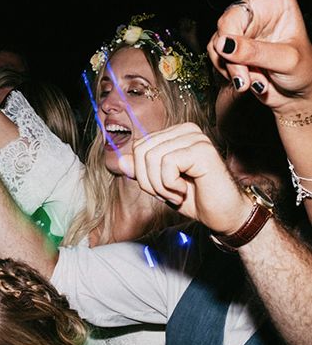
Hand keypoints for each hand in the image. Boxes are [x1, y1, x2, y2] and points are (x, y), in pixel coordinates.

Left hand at [132, 123, 249, 234]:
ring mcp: (195, 138)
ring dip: (159, 185)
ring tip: (178, 193)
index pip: (139, 146)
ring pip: (151, 157)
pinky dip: (170, 185)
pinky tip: (185, 191)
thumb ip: (141, 171)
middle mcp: (186, 130)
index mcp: (175, 134)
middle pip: (141, 150)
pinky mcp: (202, 150)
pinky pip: (167, 164)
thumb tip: (121, 161)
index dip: (141, 173)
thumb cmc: (195, 198)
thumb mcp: (159, 185)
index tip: (161, 188)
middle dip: (147, 180)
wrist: (223, 215)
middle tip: (168, 193)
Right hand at [194, 0, 311, 111]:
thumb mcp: (286, 59)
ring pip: (218, 42)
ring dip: (230, 65)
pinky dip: (228, 72)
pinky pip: (216, 57)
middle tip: (245, 72)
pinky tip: (246, 79)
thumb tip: (225, 44)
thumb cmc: (302, 71)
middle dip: (231, 48)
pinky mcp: (230, 50)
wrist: (295, 96)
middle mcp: (256, 11)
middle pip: (227, 19)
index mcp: (275, 0)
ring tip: (251, 79)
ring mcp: (241, 31)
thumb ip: (257, 51)